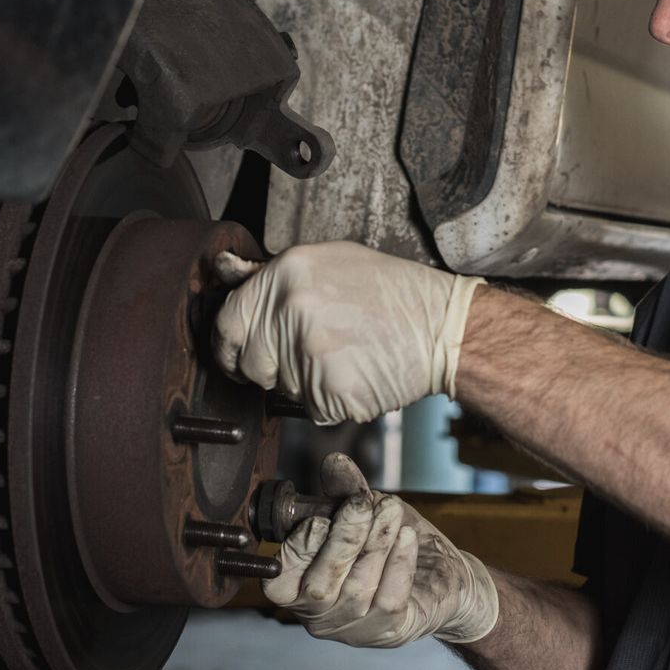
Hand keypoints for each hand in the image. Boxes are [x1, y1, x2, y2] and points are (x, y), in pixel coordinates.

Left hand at [212, 241, 482, 424]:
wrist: (443, 327)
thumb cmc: (392, 293)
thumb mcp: (331, 261)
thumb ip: (272, 273)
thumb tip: (225, 272)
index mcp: (286, 273)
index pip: (227, 323)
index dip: (230, 345)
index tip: (239, 354)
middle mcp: (291, 311)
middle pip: (250, 362)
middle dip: (268, 368)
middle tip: (309, 355)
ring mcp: (309, 353)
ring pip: (280, 388)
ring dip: (303, 382)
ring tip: (344, 357)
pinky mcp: (329, 391)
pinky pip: (310, 408)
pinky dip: (329, 400)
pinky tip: (357, 375)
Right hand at [263, 453, 498, 646]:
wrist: (442, 573)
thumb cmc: (392, 544)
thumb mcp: (365, 513)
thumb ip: (344, 491)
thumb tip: (335, 462)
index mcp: (299, 588)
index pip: (280, 581)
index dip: (298, 549)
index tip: (322, 516)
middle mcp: (320, 616)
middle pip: (319, 587)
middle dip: (342, 539)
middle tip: (363, 504)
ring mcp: (353, 629)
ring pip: (356, 589)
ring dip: (376, 542)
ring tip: (391, 511)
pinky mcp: (389, 631)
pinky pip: (390, 597)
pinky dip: (399, 562)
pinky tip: (408, 537)